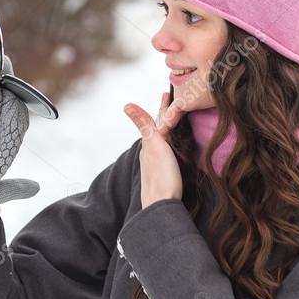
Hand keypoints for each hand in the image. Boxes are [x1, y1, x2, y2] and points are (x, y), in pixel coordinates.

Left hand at [124, 91, 186, 207]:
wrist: (162, 205)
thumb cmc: (162, 177)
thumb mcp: (154, 146)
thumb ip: (144, 126)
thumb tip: (126, 106)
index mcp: (150, 144)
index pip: (158, 120)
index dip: (164, 106)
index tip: (166, 92)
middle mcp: (151, 152)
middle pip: (159, 128)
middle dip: (165, 114)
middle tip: (169, 100)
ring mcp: (156, 163)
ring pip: (162, 140)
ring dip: (167, 127)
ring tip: (171, 119)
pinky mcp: (163, 173)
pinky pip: (166, 151)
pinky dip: (169, 142)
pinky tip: (169, 147)